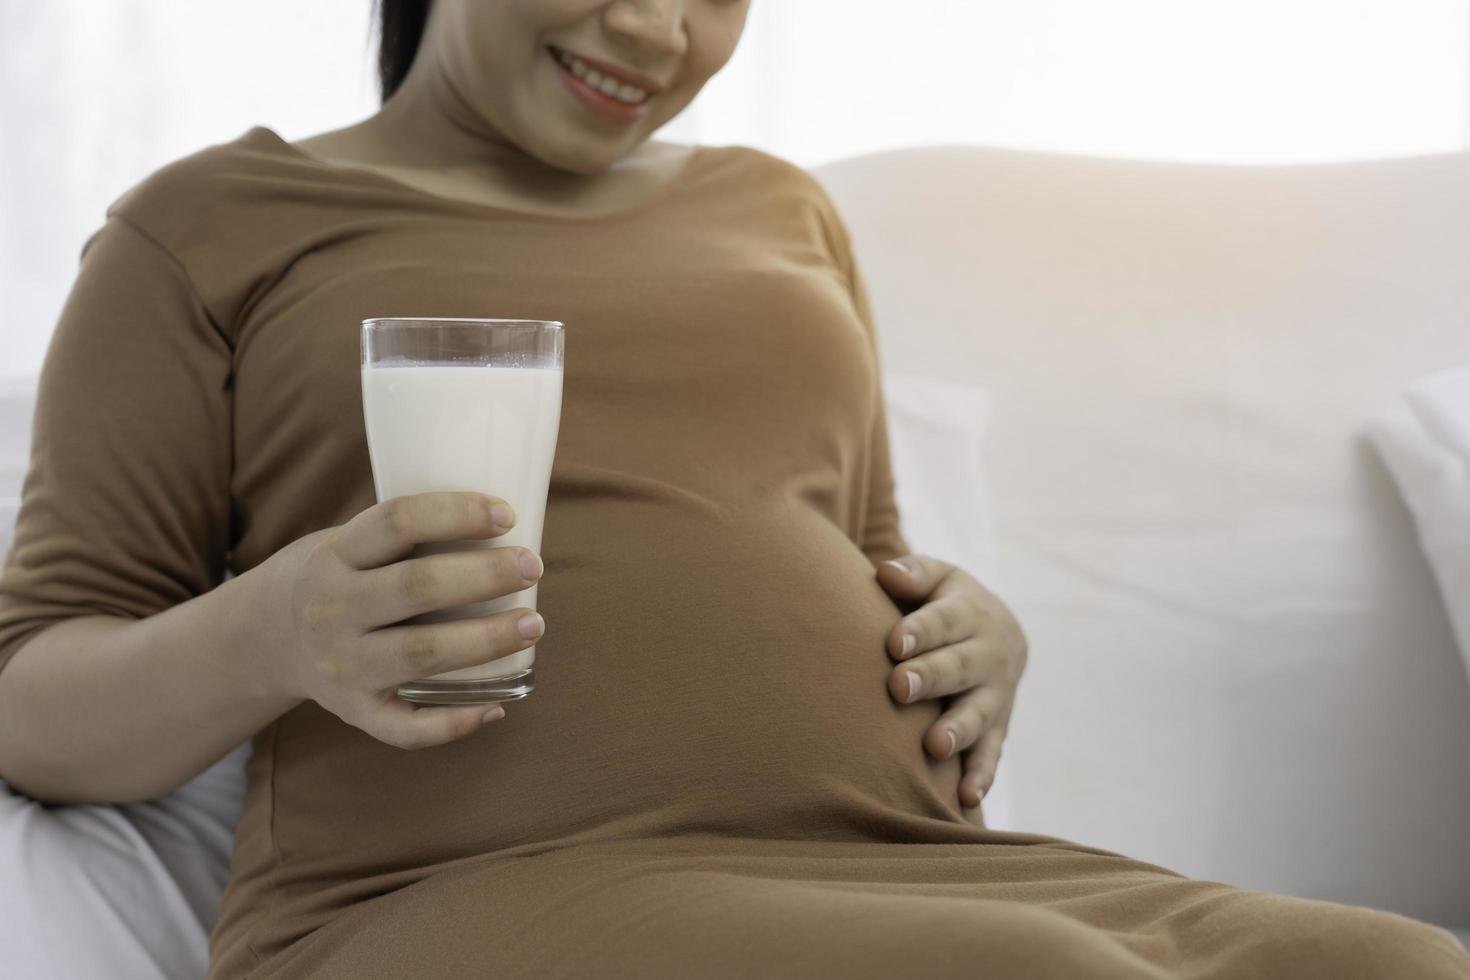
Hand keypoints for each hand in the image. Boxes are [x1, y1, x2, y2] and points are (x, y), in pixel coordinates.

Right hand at [245, 491, 544, 748]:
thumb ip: (409, 537)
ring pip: (420, 655)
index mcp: (335, 554)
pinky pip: (405, 728)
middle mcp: (332, 608)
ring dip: (485, 640)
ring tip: (532, 625)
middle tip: (533, 567)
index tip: (507, 515)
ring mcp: (341, 665)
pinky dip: (454, 722)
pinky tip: (497, 706)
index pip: (396, 521)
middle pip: (416, 587)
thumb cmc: (340, 578)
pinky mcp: (354, 711)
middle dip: (484, 576)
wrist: (266, 640)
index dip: (455, 514)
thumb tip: (509, 528)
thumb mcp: (350, 542)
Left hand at [876, 555, 1027, 812]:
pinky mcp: (997, 729)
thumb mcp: (938, 579)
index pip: (943, 620)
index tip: (894, 643)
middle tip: (900, 687)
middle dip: (931, 677)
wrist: (1001, 634)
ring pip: (978, 713)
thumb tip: (886, 572)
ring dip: (958, 729)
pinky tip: (964, 799)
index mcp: (968, 613)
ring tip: (934, 745)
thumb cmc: (947, 604)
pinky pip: (991, 754)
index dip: (920, 631)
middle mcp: (987, 655)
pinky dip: (981, 776)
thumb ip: (914, 574)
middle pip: (958, 667)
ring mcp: (994, 695)